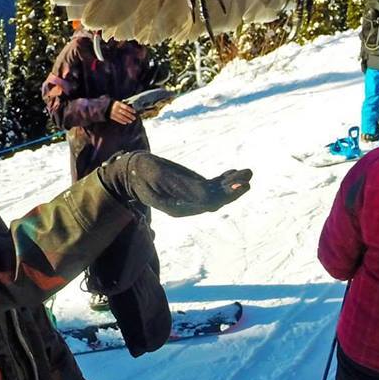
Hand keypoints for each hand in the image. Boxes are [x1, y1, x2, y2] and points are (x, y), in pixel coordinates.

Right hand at [98, 152, 252, 217]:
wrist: (131, 172)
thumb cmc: (142, 172)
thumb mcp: (159, 175)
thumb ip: (181, 186)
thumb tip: (207, 194)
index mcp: (179, 207)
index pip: (208, 202)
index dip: (226, 194)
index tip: (240, 184)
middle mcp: (187, 205)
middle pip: (216, 200)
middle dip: (233, 190)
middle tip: (247, 177)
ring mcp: (189, 197)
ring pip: (215, 193)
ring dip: (231, 183)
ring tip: (247, 172)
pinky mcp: (190, 188)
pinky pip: (210, 187)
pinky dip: (223, 180)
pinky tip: (234, 172)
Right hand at [109, 101, 136, 124]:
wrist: (104, 106)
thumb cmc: (113, 104)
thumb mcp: (118, 102)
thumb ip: (123, 104)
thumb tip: (130, 107)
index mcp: (118, 103)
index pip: (126, 107)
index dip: (130, 109)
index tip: (134, 112)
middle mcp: (116, 108)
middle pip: (124, 113)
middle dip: (130, 116)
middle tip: (134, 118)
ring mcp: (114, 113)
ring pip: (121, 117)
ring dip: (127, 119)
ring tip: (131, 121)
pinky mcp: (112, 116)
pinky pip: (117, 119)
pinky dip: (122, 121)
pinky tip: (125, 123)